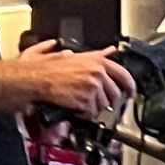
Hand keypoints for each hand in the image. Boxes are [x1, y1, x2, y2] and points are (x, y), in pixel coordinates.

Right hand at [20, 41, 137, 116]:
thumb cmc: (44, 68)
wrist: (33, 79)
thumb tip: (109, 50)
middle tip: (98, 103)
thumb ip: (93, 53)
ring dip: (93, 107)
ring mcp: (92, 86)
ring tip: (79, 102)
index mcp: (95, 60)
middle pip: (114, 93)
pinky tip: (74, 107)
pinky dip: (83, 113)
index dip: (130, 86)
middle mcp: (97, 72)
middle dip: (108, 101)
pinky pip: (91, 113)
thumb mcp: (71, 54)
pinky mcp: (86, 100)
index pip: (123, 74)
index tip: (131, 93)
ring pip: (103, 105)